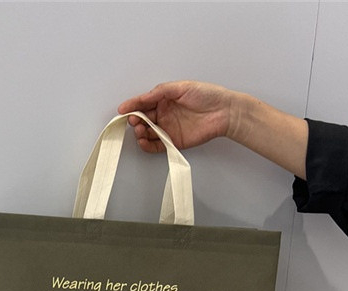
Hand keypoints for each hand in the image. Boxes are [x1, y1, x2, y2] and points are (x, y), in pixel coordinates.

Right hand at [117, 80, 307, 176]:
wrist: (224, 111)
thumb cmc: (207, 95)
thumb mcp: (181, 87)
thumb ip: (160, 92)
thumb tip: (142, 98)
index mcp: (164, 99)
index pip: (143, 103)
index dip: (132, 106)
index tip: (123, 110)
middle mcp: (164, 114)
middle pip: (143, 119)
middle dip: (135, 120)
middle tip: (135, 121)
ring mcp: (168, 128)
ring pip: (147, 133)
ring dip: (140, 133)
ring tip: (141, 131)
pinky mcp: (173, 141)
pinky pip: (156, 146)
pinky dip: (147, 145)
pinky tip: (144, 142)